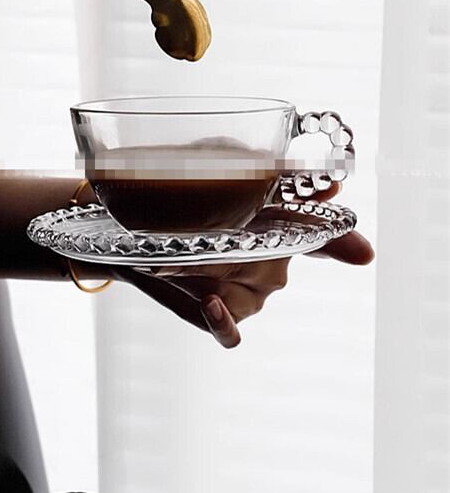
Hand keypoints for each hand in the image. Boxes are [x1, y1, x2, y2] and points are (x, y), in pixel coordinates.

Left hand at [118, 183, 373, 348]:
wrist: (136, 228)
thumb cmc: (184, 194)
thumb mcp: (217, 166)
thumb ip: (261, 170)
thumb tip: (307, 176)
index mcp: (279, 222)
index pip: (322, 235)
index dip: (343, 242)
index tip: (362, 251)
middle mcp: (272, 261)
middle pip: (272, 265)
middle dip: (240, 249)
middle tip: (207, 232)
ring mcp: (249, 292)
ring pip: (246, 291)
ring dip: (212, 274)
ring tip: (178, 256)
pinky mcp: (218, 315)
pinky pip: (231, 331)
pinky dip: (221, 321)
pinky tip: (210, 302)